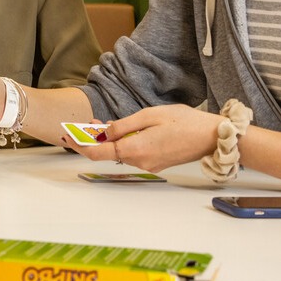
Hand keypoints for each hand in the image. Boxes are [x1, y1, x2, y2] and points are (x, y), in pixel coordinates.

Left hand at [68, 104, 220, 171]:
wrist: (213, 136)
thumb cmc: (185, 122)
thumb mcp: (149, 116)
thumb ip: (123, 125)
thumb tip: (103, 131)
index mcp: (135, 149)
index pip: (97, 153)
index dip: (79, 144)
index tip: (67, 135)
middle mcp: (140, 161)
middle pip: (106, 153)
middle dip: (92, 139)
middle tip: (84, 123)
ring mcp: (149, 164)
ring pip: (119, 153)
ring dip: (107, 140)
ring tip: (101, 123)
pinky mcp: (156, 162)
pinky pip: (132, 154)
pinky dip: (122, 143)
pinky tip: (121, 131)